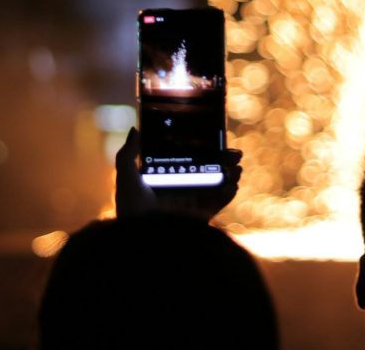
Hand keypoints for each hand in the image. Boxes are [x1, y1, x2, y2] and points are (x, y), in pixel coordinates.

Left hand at [115, 127, 242, 220]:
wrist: (142, 235)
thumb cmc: (131, 206)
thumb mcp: (126, 175)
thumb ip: (128, 153)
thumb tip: (135, 129)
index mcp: (165, 179)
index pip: (187, 160)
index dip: (202, 150)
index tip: (213, 139)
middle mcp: (180, 191)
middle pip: (207, 171)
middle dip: (222, 161)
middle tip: (235, 152)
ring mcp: (192, 204)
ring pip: (216, 186)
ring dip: (230, 175)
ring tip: (238, 167)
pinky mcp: (200, 217)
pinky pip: (218, 204)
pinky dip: (228, 195)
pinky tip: (234, 185)